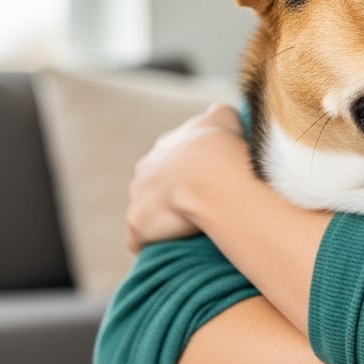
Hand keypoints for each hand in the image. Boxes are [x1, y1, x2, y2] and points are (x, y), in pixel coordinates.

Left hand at [126, 103, 252, 251]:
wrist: (212, 176)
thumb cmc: (224, 147)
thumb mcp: (225, 117)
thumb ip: (219, 115)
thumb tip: (220, 114)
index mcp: (167, 146)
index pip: (171, 158)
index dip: (187, 171)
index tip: (205, 182)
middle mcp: (146, 168)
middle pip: (153, 184)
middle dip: (168, 195)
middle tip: (196, 207)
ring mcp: (139, 196)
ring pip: (145, 210)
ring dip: (159, 219)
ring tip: (184, 231)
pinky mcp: (138, 224)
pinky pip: (139, 238)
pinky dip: (150, 243)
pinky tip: (167, 249)